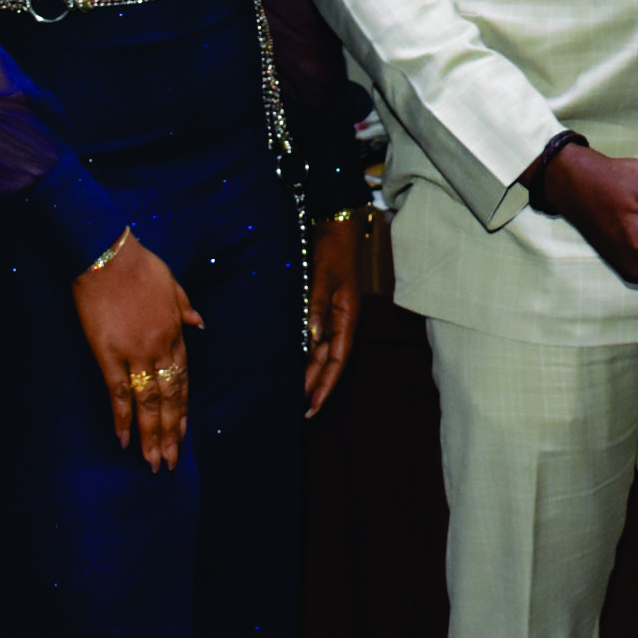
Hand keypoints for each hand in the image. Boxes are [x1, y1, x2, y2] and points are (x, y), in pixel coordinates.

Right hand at [72, 232, 202, 469]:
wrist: (108, 255)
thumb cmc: (138, 264)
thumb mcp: (171, 282)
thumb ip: (185, 306)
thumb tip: (199, 322)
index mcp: (175, 332)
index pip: (183, 379)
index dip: (182, 408)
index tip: (183, 432)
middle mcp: (160, 348)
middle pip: (170, 398)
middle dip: (171, 432)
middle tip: (171, 461)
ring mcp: (136, 353)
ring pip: (148, 402)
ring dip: (151, 434)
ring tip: (153, 461)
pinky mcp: (109, 354)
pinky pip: (119, 393)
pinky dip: (122, 418)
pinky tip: (123, 440)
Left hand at [304, 208, 363, 417]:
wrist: (334, 225)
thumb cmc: (332, 250)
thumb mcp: (325, 276)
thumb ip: (317, 306)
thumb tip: (312, 338)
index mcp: (347, 318)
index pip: (337, 361)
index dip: (326, 386)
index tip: (313, 408)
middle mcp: (339, 322)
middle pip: (327, 362)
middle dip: (315, 387)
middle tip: (298, 412)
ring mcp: (329, 315)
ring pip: (318, 353)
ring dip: (307, 374)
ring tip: (292, 396)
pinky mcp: (317, 307)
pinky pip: (310, 338)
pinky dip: (301, 354)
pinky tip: (289, 364)